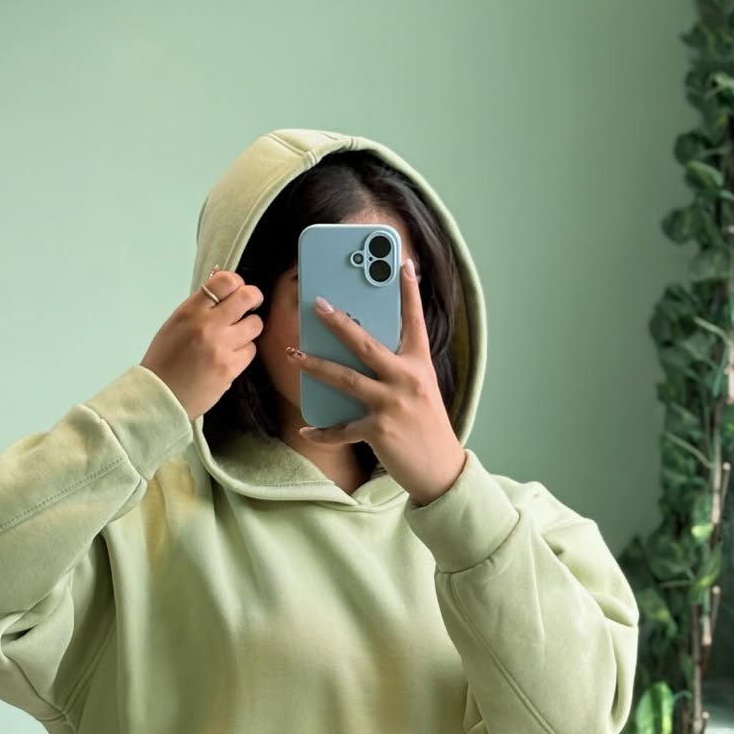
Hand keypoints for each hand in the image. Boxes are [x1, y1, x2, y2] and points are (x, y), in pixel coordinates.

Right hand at [141, 268, 263, 421]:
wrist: (160, 396)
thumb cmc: (165, 361)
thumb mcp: (176, 325)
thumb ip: (199, 309)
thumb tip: (224, 294)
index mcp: (190, 311)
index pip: (225, 281)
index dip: (237, 283)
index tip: (238, 289)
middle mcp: (207, 325)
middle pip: (246, 298)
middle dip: (253, 298)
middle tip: (252, 303)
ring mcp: (221, 346)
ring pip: (254, 325)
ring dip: (249, 329)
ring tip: (237, 337)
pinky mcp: (230, 368)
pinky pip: (250, 351)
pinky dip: (244, 352)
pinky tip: (231, 357)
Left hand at [284, 258, 466, 505]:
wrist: (440, 469)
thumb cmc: (426, 427)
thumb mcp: (421, 390)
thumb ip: (399, 368)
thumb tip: (366, 350)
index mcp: (419, 365)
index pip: (414, 321)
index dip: (409, 291)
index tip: (402, 263)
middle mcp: (407, 379)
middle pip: (365, 343)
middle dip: (338, 322)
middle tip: (316, 304)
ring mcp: (392, 404)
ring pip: (345, 378)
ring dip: (315, 365)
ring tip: (293, 354)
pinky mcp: (379, 430)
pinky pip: (342, 428)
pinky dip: (322, 431)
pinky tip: (306, 430)